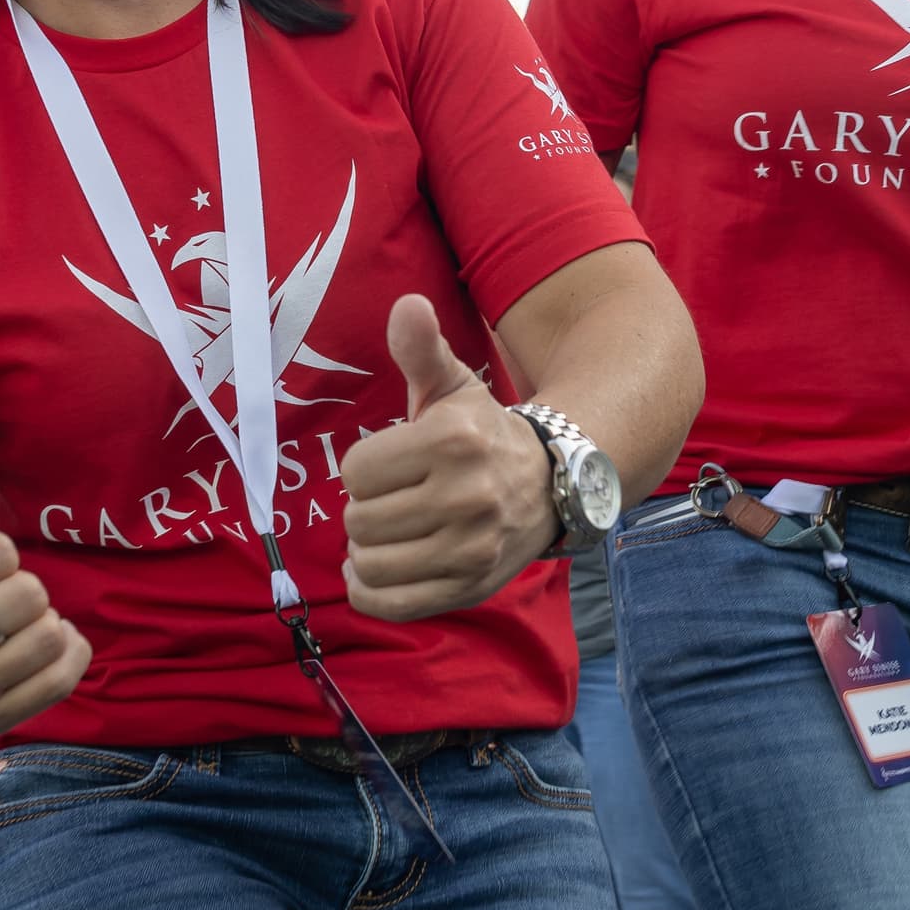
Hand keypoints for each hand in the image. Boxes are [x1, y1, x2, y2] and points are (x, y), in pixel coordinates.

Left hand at [340, 294, 552, 621]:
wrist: (553, 485)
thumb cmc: (483, 433)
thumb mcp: (454, 386)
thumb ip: (422, 348)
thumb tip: (406, 305)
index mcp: (452, 440)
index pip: (356, 471)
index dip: (365, 468)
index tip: (391, 464)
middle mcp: (465, 496)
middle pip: (359, 520)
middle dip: (366, 509)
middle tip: (394, 500)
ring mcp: (470, 548)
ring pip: (369, 564)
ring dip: (366, 551)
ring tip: (388, 534)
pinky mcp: (469, 587)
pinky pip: (389, 603)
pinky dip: (370, 591)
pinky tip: (377, 570)